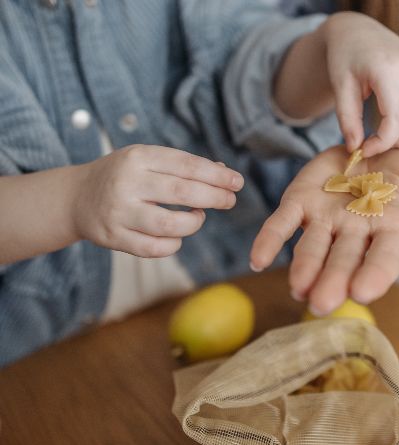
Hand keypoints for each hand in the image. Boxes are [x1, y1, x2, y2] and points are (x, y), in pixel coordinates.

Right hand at [73, 144, 242, 257]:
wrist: (76, 197)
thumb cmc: (124, 176)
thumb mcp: (148, 160)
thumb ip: (183, 166)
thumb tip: (225, 174)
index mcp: (138, 157)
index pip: (187, 165)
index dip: (217, 175)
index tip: (237, 182)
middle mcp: (127, 183)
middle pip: (183, 193)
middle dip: (215, 198)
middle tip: (230, 201)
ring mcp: (119, 212)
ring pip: (171, 225)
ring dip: (194, 223)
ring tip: (198, 217)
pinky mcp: (114, 237)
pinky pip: (155, 248)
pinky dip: (174, 244)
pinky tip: (177, 235)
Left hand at [250, 145, 398, 314]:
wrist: (376, 138)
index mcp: (390, 233)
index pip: (382, 259)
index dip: (373, 274)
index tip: (364, 291)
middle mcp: (355, 234)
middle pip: (343, 260)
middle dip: (333, 281)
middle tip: (321, 303)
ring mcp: (325, 220)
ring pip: (312, 248)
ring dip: (304, 268)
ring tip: (298, 288)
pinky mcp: (300, 202)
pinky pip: (282, 223)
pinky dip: (269, 240)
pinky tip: (257, 258)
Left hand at [323, 12, 398, 156]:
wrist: (357, 31)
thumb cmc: (345, 58)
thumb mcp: (340, 87)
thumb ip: (348, 119)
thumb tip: (356, 149)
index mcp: (387, 69)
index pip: (396, 118)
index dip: (382, 142)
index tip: (365, 150)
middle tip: (383, 145)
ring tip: (389, 134)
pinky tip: (398, 122)